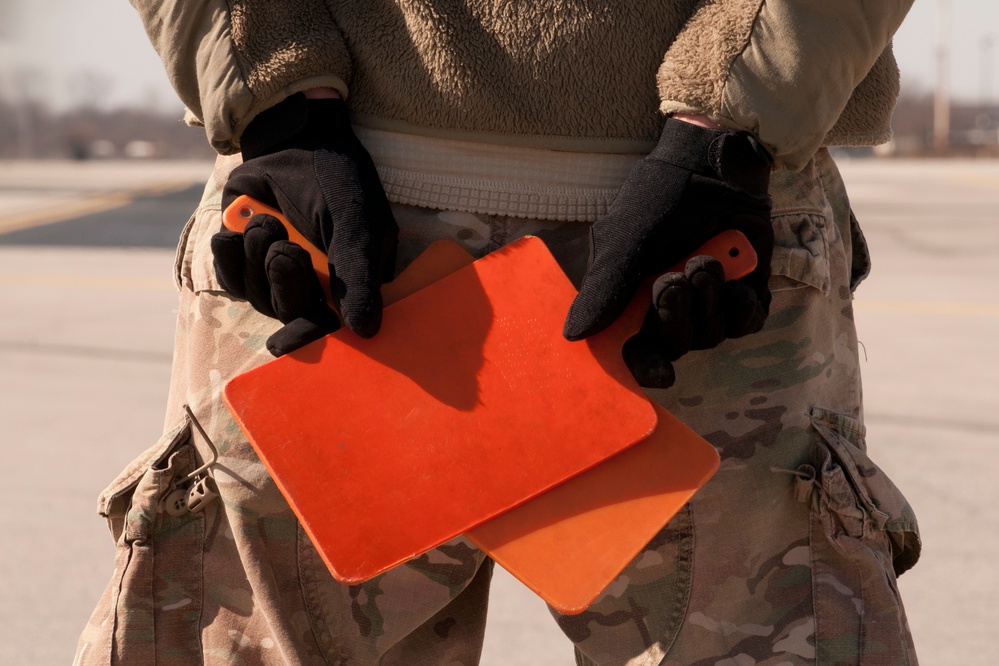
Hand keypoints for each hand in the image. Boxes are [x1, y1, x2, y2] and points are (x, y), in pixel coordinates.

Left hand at [212, 93, 397, 354]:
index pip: (331, 325)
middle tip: (286, 249)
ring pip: (258, 296)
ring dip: (258, 256)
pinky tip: (235, 233)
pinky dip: (230, 256)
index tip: (283, 345)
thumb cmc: (336, 182)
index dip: (307, 337)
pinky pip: (231, 278)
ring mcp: (277, 274)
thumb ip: (358, 278)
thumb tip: (365, 331)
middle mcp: (316, 286)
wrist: (292, 141)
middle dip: (284, 281)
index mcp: (351, 284)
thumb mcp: (356, 226)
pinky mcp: (246, 260)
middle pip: (290, 313)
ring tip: (268, 223)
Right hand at [563, 117, 773, 387]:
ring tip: (707, 261)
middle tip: (675, 278)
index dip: (645, 367)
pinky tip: (739, 282)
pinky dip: (743, 305)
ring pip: (712, 334)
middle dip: (676, 316)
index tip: (660, 376)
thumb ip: (604, 289)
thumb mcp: (625, 241)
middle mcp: (670, 309)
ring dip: (709, 300)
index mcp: (632, 302)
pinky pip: (747, 323)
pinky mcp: (743, 292)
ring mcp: (708, 303)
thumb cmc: (660, 199)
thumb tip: (572, 335)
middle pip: (675, 345)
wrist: (713, 165)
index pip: (635, 350)